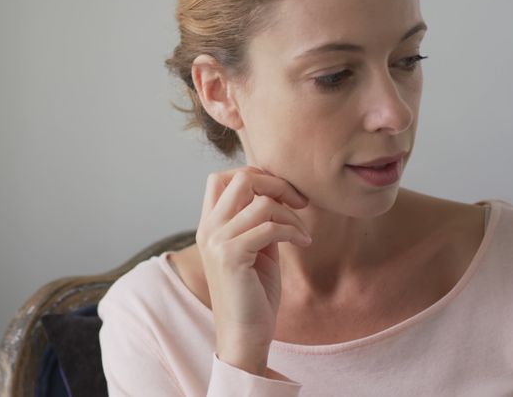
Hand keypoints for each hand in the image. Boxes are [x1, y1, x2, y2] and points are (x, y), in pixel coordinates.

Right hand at [196, 165, 311, 376]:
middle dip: (276, 184)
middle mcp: (208, 229)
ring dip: (290, 214)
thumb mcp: (257, 250)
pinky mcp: (231, 256)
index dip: (256, 176)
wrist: (244, 336)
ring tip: (303, 232)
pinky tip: (304, 243)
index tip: (284, 195)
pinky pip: (269, 227)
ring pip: (260, 201)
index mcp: (210, 225)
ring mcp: (217, 242)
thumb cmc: (254, 296)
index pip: (222, 177)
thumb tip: (279, 196)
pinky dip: (293, 230)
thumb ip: (260, 222)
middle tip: (299, 202)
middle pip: (240, 178)